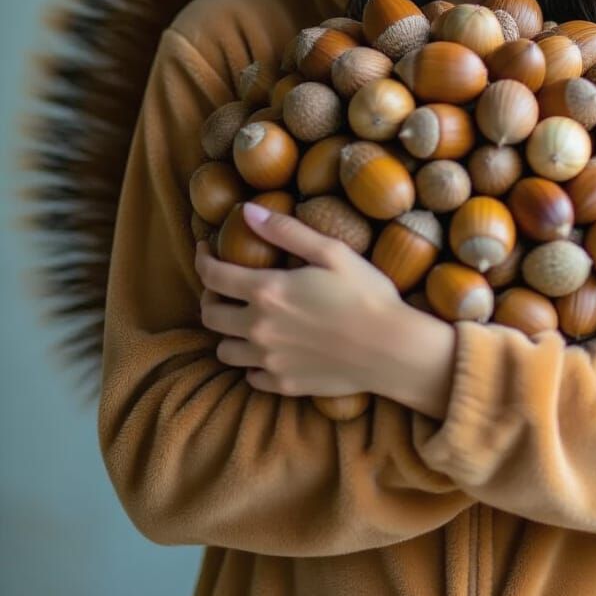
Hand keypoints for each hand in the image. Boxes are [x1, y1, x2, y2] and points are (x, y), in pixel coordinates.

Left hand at [195, 203, 404, 397]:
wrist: (391, 349)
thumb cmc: (366, 294)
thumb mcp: (331, 252)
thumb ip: (286, 231)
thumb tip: (247, 212)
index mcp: (267, 291)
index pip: (213, 276)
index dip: (203, 260)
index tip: (205, 250)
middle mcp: (258, 328)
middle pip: (210, 316)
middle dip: (210, 298)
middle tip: (223, 287)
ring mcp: (269, 360)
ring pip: (224, 350)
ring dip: (227, 333)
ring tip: (243, 321)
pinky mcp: (283, 383)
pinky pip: (251, 376)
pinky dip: (251, 363)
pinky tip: (268, 351)